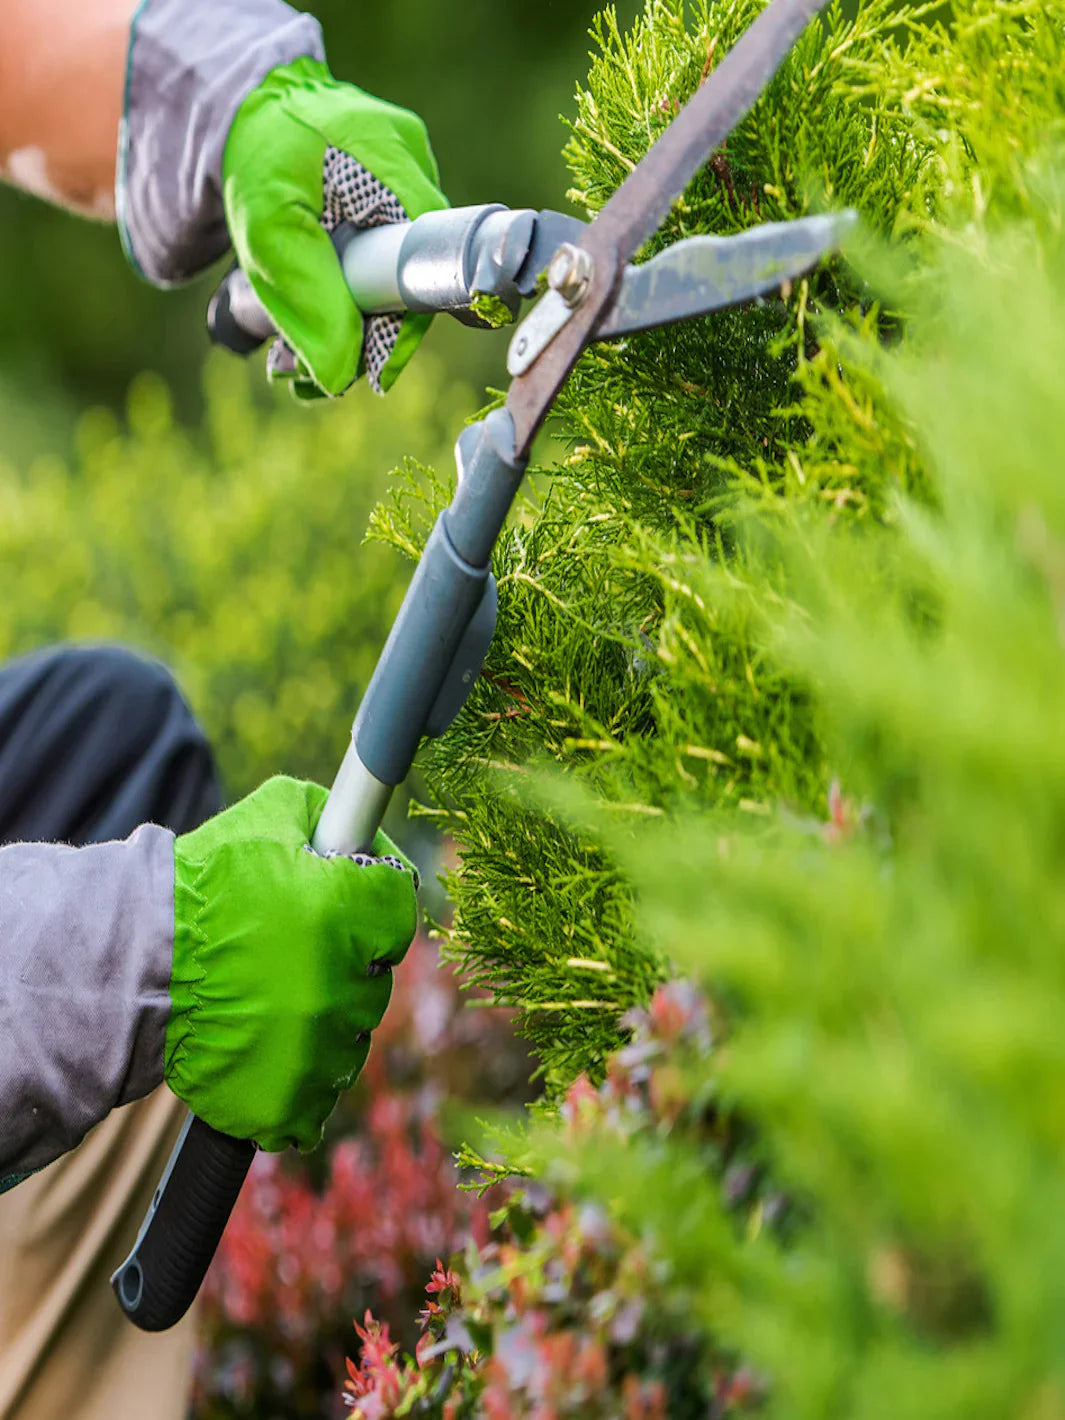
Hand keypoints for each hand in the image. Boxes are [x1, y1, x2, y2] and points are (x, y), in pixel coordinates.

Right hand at [164, 776, 417, 1150]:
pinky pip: (320, 1092)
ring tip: (271, 994)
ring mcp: (319, 1049)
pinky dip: (300, 1074)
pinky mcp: (291, 1098)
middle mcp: (343, 985)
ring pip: (351, 1034)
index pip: (399, 908)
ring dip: (324, 1015)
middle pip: (377, 976)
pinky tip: (267, 1043)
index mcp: (348, 912)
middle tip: (294, 947)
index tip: (343, 901)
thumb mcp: (272, 813)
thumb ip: (334, 813)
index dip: (370, 900)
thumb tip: (367, 827)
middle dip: (346, 959)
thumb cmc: (202, 884)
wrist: (131, 961)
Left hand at [223, 58, 447, 396]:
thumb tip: (340, 378)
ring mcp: (404, 188)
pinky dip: (342, 298)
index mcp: (399, 172)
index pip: (425, 274)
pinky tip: (306, 325)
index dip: (399, 332)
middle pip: (409, 286)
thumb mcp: (269, 230)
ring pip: (390, 282)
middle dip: (362, 340)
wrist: (242, 108)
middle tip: (306, 377)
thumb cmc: (257, 156)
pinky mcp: (385, 201)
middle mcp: (415, 177)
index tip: (366, 375)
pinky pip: (377, 263)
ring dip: (346, 328)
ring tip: (290, 362)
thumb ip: (308, 300)